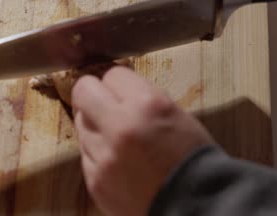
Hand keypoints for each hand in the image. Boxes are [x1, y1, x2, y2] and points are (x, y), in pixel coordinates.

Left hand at [72, 66, 213, 215]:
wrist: (196, 204)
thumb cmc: (192, 158)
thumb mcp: (176, 114)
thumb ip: (143, 96)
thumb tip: (118, 87)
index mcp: (146, 106)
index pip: (112, 74)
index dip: (119, 82)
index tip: (122, 89)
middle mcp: (120, 128)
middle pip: (83, 91)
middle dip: (93, 93)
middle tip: (104, 102)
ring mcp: (104, 156)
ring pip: (80, 122)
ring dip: (95, 124)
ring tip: (117, 137)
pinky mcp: (95, 180)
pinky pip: (85, 152)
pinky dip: (97, 151)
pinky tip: (117, 159)